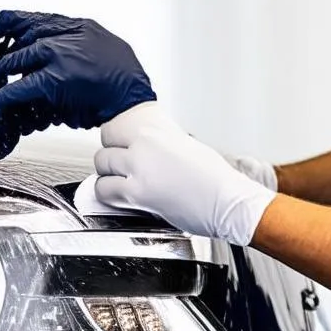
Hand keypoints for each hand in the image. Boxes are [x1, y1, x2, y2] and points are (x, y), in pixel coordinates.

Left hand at [0, 10, 155, 160]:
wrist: (134, 100)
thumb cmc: (124, 80)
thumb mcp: (102, 47)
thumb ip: (77, 46)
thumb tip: (55, 54)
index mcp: (73, 26)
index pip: (24, 19)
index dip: (2, 31)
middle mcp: (62, 36)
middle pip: (13, 40)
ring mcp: (54, 56)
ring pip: (7, 64)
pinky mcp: (50, 82)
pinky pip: (11, 93)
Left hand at [94, 106, 276, 244]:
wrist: (228, 201)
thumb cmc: (214, 179)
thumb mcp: (186, 146)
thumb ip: (160, 144)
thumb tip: (146, 147)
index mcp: (156, 132)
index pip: (114, 129)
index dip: (114, 142)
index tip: (117, 149)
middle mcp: (144, 146)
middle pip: (105, 147)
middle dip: (110, 160)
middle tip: (119, 170)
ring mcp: (139, 169)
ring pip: (102, 166)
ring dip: (108, 176)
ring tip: (119, 183)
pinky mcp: (138, 194)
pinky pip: (104, 190)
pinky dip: (108, 194)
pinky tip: (120, 197)